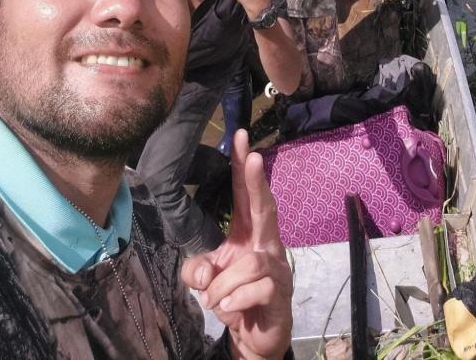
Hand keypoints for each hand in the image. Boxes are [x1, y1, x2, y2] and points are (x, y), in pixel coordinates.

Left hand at [181, 130, 292, 359]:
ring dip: (222, 285)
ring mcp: (276, 267)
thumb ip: (195, 269)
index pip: (245, 194)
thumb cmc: (232, 297)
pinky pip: (253, 289)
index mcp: (249, 231)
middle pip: (265, 207)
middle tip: (253, 157)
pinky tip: (230, 310)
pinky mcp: (280, 291)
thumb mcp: (206, 279)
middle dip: (257, 182)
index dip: (241, 166)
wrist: (254, 337)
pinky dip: (233, 301)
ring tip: (215, 301)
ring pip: (247, 264)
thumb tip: (202, 272)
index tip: (241, 137)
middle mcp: (267, 242)